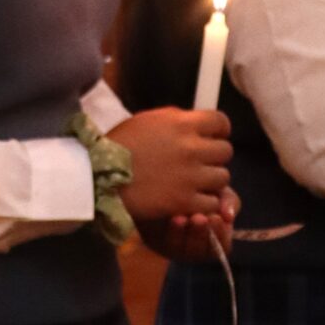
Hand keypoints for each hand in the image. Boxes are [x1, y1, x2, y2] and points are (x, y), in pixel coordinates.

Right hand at [109, 107, 230, 224]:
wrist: (98, 176)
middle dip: (214, 157)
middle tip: (199, 164)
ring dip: (211, 182)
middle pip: (226, 151)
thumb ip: (176, 121)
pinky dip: (204, 203)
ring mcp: (190, 176)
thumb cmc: (118, 145)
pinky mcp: (184, 201)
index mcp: (182, 123)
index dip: (219, 131)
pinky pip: (212, 202)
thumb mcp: (148, 121)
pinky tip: (190, 201)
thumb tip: (195, 123)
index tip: (213, 138)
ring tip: (194, 184)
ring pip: (223, 178)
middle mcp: (191, 147)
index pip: (221, 122)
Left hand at [140, 190, 241, 262]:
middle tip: (199, 218)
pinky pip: (163, 243)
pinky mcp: (154, 240)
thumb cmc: (198, 186)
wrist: (163, 180)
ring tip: (182, 218)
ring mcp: (173, 247)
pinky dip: (169, 232)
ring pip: (181, 249)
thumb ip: (228, 200)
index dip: (221, 234)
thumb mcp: (217, 191)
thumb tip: (228, 216)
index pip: (222, 246)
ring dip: (183, 234)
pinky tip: (172, 217)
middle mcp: (194, 248)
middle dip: (200, 234)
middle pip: (200, 251)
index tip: (217, 217)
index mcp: (214, 238)